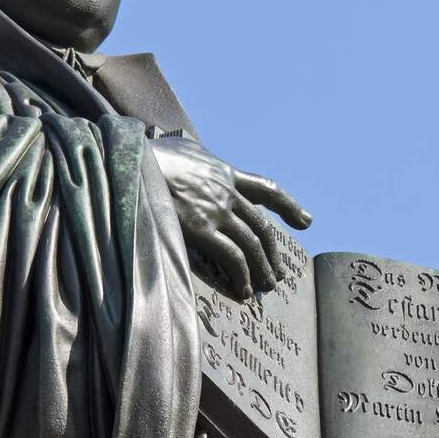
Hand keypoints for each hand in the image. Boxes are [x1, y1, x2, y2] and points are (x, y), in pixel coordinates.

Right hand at [149, 137, 311, 298]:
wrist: (133, 160)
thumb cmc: (149, 154)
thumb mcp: (182, 148)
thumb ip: (196, 158)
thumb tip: (192, 158)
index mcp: (224, 171)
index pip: (265, 189)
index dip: (288, 206)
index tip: (305, 221)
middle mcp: (227, 192)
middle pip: (262, 226)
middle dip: (273, 252)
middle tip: (278, 271)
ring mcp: (217, 212)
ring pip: (252, 244)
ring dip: (262, 268)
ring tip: (265, 286)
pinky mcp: (202, 230)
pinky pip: (232, 257)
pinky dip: (242, 276)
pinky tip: (243, 290)